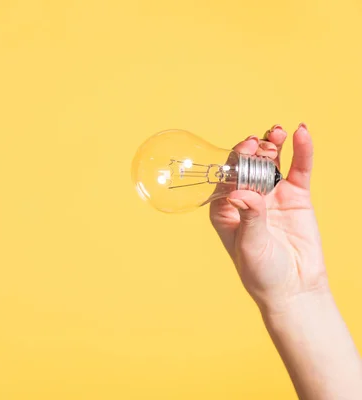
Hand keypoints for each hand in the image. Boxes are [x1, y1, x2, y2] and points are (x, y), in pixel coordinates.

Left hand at [210, 124, 326, 312]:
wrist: (294, 288)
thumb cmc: (261, 272)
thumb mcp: (249, 245)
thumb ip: (249, 217)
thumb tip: (241, 192)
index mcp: (224, 208)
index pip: (226, 177)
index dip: (234, 160)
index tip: (244, 149)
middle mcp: (245, 197)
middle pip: (247, 164)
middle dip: (253, 149)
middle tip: (260, 142)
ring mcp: (271, 194)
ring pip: (270, 162)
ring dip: (273, 144)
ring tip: (278, 132)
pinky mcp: (295, 196)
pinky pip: (298, 169)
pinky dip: (301, 151)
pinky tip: (301, 133)